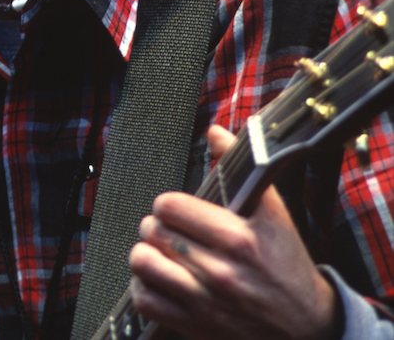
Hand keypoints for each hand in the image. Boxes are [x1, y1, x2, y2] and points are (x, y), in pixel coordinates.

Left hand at [127, 125, 339, 339]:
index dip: (169, 204)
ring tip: (159, 252)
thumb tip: (215, 131)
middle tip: (170, 231)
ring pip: (143, 263)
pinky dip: (144, 287)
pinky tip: (160, 280)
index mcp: (240, 239)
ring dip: (145, 254)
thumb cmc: (287, 265)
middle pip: (153, 231)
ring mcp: (207, 301)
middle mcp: (222, 271)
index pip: (171, 206)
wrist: (307, 326)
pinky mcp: (195, 325)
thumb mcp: (274, 215)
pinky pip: (145, 300)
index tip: (177, 210)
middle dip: (156, 226)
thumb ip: (241, 170)